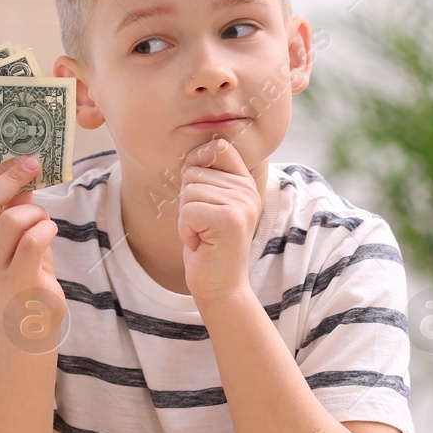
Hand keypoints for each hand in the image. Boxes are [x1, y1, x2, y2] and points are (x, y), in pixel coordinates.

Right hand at [0, 156, 62, 336]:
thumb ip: (16, 202)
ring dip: (37, 212)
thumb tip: (25, 164)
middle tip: (35, 165)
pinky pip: (33, 240)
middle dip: (13, 177)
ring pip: (15, 219)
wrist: (28, 319)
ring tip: (44, 221)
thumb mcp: (15, 232)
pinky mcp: (17, 279)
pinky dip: (47, 229)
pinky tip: (50, 232)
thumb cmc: (24, 267)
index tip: (21, 157)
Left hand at [178, 137, 262, 303]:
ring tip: (202, 235)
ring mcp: (242, 204)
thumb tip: (190, 156)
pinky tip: (200, 243)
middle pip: (194, 172)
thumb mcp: (207, 204)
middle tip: (202, 225)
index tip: (199, 193)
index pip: (218, 147)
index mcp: (244, 182)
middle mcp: (247, 190)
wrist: (219, 285)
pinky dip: (185, 230)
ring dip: (186, 218)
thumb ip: (205, 177)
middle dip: (187, 201)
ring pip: (189, 192)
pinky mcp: (230, 220)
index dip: (197, 162)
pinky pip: (188, 210)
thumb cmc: (207, 245)